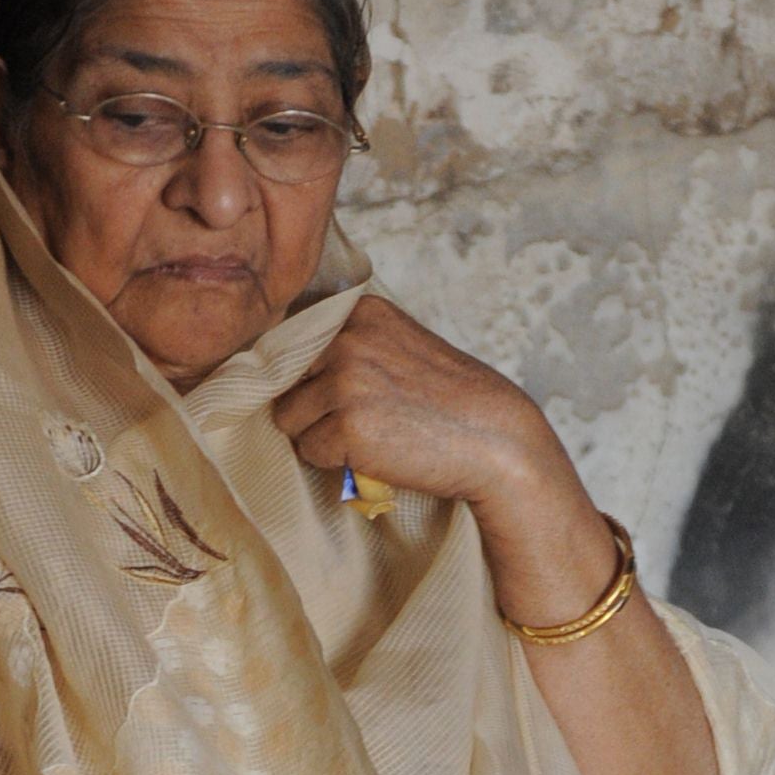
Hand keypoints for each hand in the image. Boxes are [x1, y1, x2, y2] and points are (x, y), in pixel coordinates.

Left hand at [271, 295, 560, 518]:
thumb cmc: (448, 402)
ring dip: (321, 436)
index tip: (351, 390)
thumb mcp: (400, 347)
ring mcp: (345, 382)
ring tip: (372, 436)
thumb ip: (350, 346)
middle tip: (366, 419)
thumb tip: (278, 367)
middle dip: (313, 407)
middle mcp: (348, 339)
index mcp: (360, 312)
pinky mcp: (346, 427)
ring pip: (290, 419)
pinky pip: (309, 451)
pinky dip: (336, 462)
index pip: (293, 343)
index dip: (313, 376)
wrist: (496, 440)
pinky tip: (378, 453)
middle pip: (284, 382)